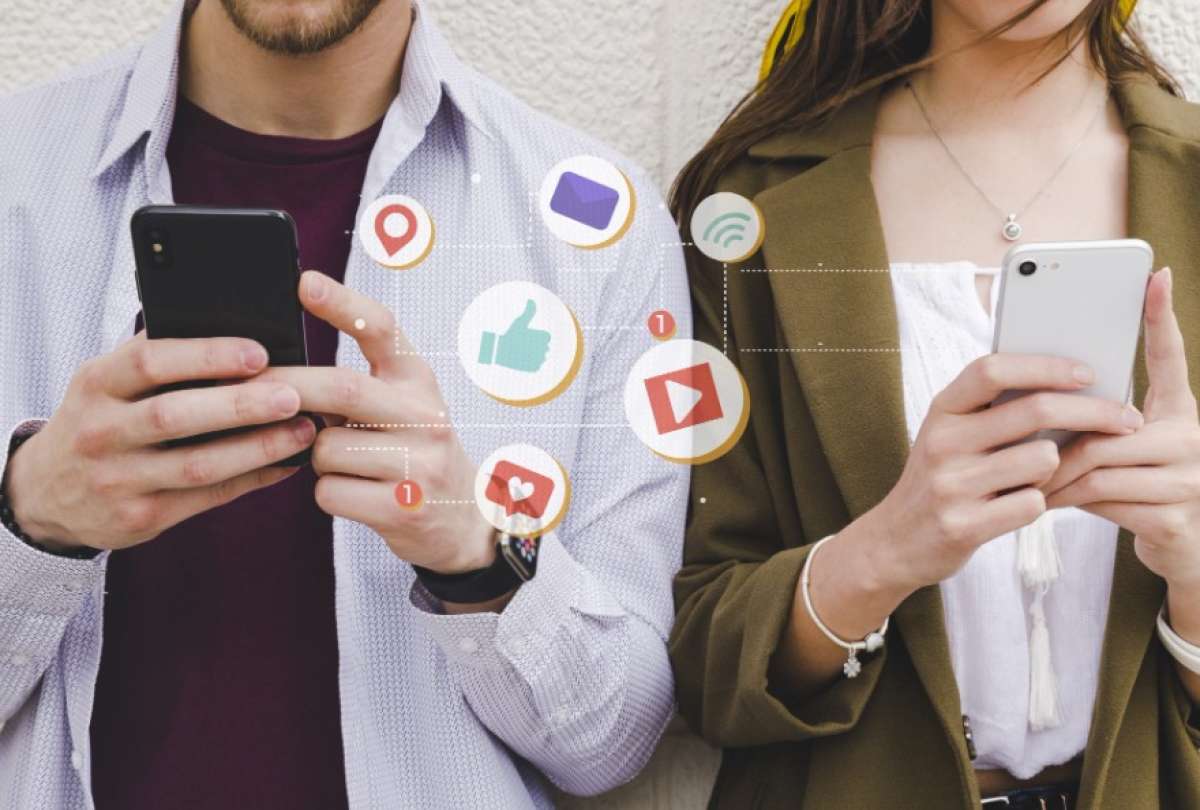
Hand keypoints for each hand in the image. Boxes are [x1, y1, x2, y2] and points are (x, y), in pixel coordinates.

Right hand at [4, 334, 315, 552]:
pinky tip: (287, 463)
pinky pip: (207, 496)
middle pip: (175, 415)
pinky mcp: (141, 516)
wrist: (48, 492)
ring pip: (198, 464)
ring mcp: (118, 479)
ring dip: (259, 448)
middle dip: (240, 405)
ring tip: (304, 431)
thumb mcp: (108, 383)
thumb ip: (158, 362)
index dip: (207, 355)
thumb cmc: (101, 420)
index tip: (259, 352)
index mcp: (97, 384)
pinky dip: (253, 478)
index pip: (149, 361)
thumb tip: (242, 338)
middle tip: (294, 394)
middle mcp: (102, 431)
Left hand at [260, 271, 493, 574]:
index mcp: (419, 381)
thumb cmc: (412, 453)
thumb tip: (278, 374)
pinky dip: (327, 492)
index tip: (305, 283)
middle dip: (287, 389)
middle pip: (341, 388)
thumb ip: (357, 385)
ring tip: (344, 464)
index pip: (383, 330)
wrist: (464, 519)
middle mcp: (425, 416)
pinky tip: (353, 493)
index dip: (343, 305)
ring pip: (326, 448)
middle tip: (246, 389)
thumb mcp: (403, 407)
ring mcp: (419, 464)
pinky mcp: (403, 508)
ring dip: (314, 456)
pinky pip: (329, 491)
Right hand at [478, 299, 550, 372]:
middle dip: (538, 346)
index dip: (539, 337)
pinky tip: (525, 360)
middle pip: (545, 347)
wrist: (498, 352)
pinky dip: (533, 364)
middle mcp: (542, 349)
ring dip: (537, 355)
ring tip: (525, 352)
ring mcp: (539, 360)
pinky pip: (538, 366)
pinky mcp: (535, 369)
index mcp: (541, 338)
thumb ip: (528, 312)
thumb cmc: (508, 336)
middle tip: (525, 345)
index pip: (546, 337)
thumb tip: (531, 300)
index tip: (529, 337)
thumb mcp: (518, 323)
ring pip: (542, 357)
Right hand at [854, 352, 1141, 595]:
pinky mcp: (962, 525)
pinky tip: (1017, 506)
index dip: (1044, 366)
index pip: (992, 370)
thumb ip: (992, 411)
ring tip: (1037, 478)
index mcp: (941, 410)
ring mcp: (950, 485)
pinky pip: (1032, 505)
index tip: (1087, 372)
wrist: (895, 541)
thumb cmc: (940, 479)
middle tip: (1126, 419)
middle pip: (1035, 411)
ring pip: (1043, 461)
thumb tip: (1071, 386)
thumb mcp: (951, 434)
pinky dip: (1037, 504)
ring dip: (1056, 469)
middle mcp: (941, 442)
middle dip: (1093, 412)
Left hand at [1044, 268, 1199, 588]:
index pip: (1170, 357)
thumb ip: (1096, 420)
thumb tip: (1037, 389)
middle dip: (1057, 441)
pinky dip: (1066, 502)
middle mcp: (1193, 438)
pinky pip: (1103, 503)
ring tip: (1029, 479)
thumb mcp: (1122, 447)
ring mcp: (1189, 481)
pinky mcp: (1174, 520)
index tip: (1156, 275)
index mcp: (1180, 410)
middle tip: (1019, 447)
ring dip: (1054, 475)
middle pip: (1106, 426)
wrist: (1179, 549)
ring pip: (1099, 467)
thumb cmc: (1134, 485)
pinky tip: (1049, 503)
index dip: (1162, 316)